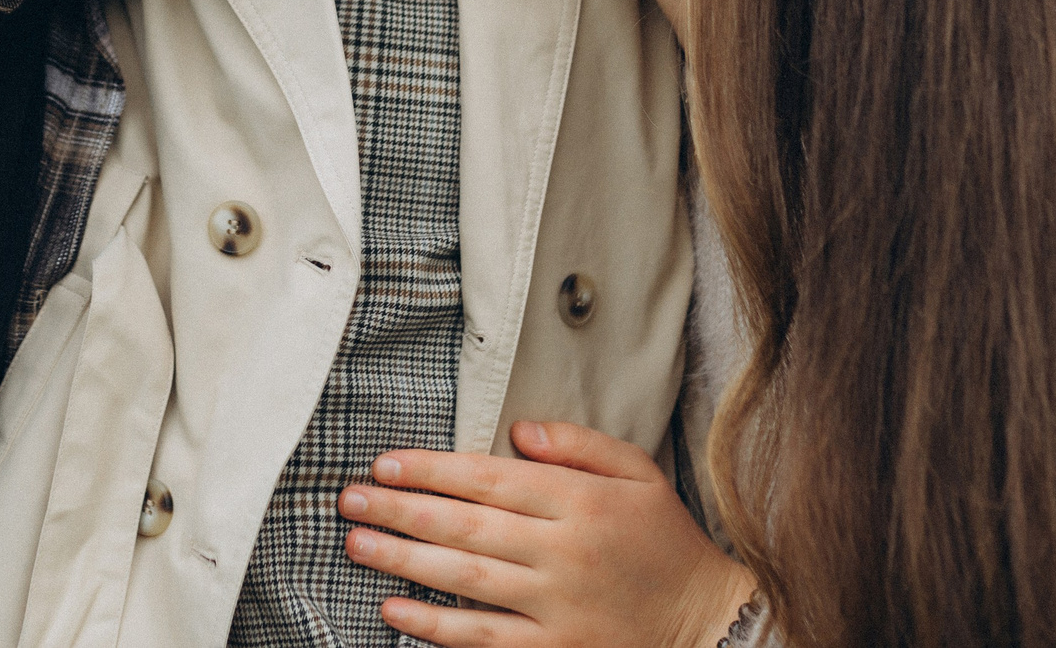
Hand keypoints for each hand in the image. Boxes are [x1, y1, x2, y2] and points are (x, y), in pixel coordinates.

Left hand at [338, 420, 755, 647]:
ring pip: (463, 577)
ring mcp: (555, 605)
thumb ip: (579, 444)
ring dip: (403, 559)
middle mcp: (561, 550)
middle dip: (399, 509)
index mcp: (579, 501)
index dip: (429, 468)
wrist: (707, 626)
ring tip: (356, 543)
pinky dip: (434, 626)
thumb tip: (518, 429)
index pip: (487, 477)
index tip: (383, 463)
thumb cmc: (667, 543)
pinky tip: (395, 609)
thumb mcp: (639, 472)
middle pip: (464, 523)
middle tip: (348, 499)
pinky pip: (482, 637)